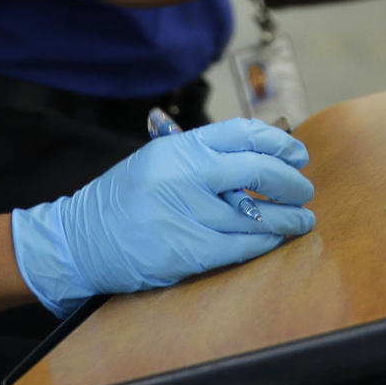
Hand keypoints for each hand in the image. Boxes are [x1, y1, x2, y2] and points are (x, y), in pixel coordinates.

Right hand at [10, 120, 314, 312]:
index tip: (297, 153)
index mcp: (179, 147)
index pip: (242, 134)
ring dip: (286, 217)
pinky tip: (277, 237)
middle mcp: (184, 176)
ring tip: (303, 217)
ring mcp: (185, 214)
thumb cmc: (125, 197)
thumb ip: (202, 156)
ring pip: (254, 214)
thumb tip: (261, 155)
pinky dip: (264, 241)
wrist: (80, 240)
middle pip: (256, 171)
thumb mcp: (158, 160)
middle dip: (290, 180)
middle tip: (305, 187)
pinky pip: (239, 245)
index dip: (278, 142)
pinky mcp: (185, 251)